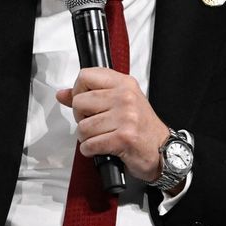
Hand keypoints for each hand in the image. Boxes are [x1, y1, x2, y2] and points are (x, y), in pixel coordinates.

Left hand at [55, 67, 168, 181]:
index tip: (85, 102)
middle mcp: (125, 97)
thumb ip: (91, 95)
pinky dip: (89, 150)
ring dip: (86, 137)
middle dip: (80, 117)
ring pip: (83, 126)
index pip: (86, 75)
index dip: (78, 91)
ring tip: (99, 137)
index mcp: (124, 84)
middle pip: (80, 101)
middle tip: (93, 123)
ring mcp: (125, 117)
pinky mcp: (123, 138)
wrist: (162, 150)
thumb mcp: (120, 103)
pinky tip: (99, 148)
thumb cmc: (142, 127)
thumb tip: (63, 94)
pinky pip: (90, 144)